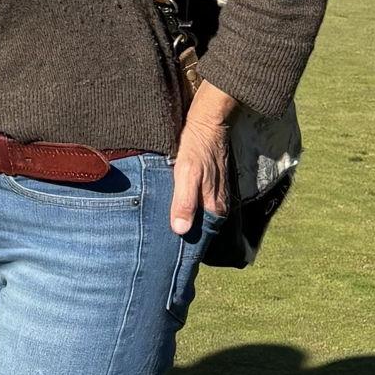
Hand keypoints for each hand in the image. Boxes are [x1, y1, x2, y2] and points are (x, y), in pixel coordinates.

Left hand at [170, 81, 237, 234]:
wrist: (208, 119)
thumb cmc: (196, 146)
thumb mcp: (187, 172)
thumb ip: (184, 202)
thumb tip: (180, 231)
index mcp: (215, 208)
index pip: (201, 237)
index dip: (185, 246)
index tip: (167, 254)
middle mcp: (217, 204)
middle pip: (199, 227)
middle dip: (182, 235)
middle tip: (156, 245)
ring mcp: (213, 193)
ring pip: (196, 214)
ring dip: (180, 220)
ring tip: (158, 229)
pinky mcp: (207, 182)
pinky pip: (194, 201)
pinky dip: (182, 206)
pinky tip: (167, 206)